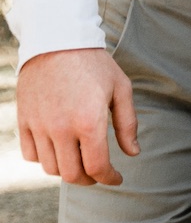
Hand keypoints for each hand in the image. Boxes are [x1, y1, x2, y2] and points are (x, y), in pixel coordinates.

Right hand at [16, 48, 138, 185]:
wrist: (57, 41)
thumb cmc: (94, 64)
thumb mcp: (121, 88)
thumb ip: (128, 124)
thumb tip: (133, 153)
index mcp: (89, 122)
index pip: (97, 166)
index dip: (110, 178)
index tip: (117, 178)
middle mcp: (61, 129)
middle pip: (72, 175)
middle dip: (89, 180)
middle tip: (99, 174)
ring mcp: (39, 127)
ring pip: (50, 168)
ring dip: (67, 171)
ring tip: (81, 161)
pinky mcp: (24, 121)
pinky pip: (30, 155)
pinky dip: (44, 160)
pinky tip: (58, 151)